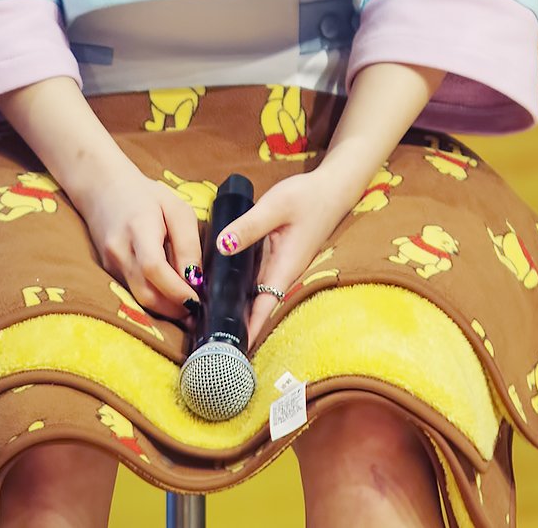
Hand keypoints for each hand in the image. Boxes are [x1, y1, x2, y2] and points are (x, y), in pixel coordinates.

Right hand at [75, 163, 203, 324]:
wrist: (102, 188)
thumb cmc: (145, 195)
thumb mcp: (176, 208)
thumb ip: (188, 243)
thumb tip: (196, 280)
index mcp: (139, 227)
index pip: (154, 267)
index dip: (177, 290)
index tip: (198, 299)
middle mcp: (119, 250)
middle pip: (146, 293)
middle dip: (174, 308)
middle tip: (198, 310)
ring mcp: (110, 263)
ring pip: (139, 298)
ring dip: (165, 308)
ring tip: (187, 305)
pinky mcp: (109, 271)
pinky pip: (133, 292)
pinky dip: (154, 298)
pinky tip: (169, 294)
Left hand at [215, 169, 351, 349]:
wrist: (332, 188)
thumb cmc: (307, 197)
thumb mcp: (275, 206)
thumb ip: (249, 226)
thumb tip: (221, 247)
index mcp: (284, 268)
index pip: (263, 309)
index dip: (247, 330)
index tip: (228, 351)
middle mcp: (282, 273)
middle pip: (257, 306)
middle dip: (235, 323)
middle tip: (206, 339)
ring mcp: (280, 265)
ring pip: (255, 292)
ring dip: (236, 305)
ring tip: (206, 319)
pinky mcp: (276, 256)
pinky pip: (256, 277)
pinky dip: (240, 285)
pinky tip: (220, 286)